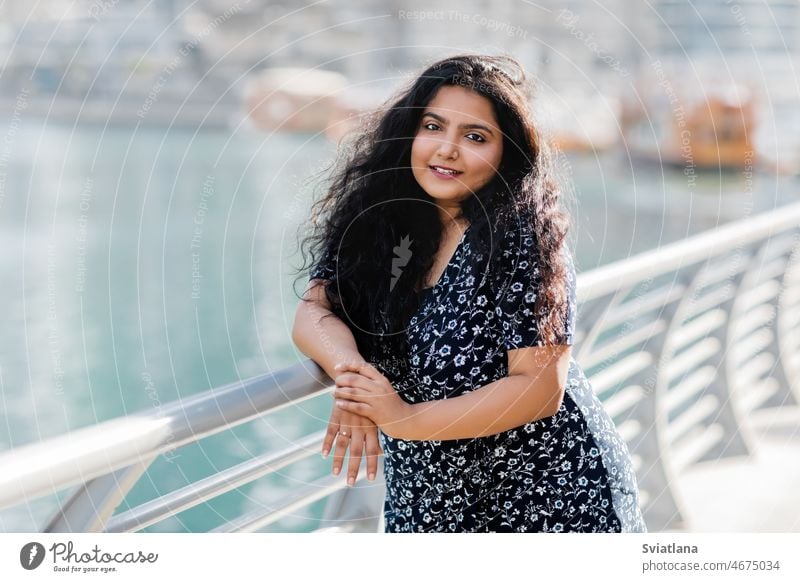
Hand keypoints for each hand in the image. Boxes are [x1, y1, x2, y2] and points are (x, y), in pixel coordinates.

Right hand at [322, 367, 381, 485]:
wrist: (355, 379)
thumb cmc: (367, 402)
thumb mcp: (374, 417)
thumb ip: (375, 435)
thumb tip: (381, 453)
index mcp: (371, 427)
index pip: (373, 449)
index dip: (372, 463)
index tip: (371, 478)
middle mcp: (359, 425)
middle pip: (357, 450)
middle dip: (354, 468)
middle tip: (351, 483)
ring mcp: (347, 421)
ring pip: (342, 444)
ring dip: (338, 460)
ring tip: (335, 474)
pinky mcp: (336, 416)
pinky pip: (330, 431)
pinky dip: (327, 443)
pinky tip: (324, 454)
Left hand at [333, 362, 413, 438]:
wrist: (406, 419)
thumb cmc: (393, 405)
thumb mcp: (385, 389)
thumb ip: (373, 383)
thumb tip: (355, 377)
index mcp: (381, 379)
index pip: (363, 367)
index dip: (348, 365)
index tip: (337, 367)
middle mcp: (379, 387)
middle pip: (355, 379)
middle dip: (342, 380)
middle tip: (335, 383)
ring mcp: (377, 400)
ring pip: (354, 392)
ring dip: (341, 392)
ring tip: (333, 393)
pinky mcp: (375, 412)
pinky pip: (357, 407)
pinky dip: (346, 405)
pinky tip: (339, 404)